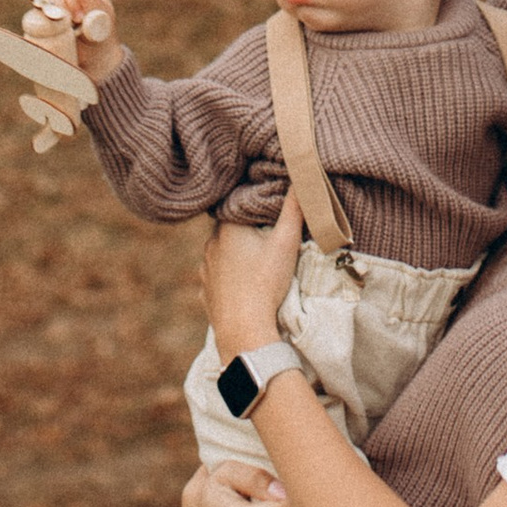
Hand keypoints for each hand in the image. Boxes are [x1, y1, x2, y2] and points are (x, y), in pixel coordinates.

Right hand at [21, 0, 118, 83]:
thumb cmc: (100, 39)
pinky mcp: (48, 18)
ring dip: (60, 9)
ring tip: (70, 25)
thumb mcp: (102, 19)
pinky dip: (41, 8)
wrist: (89, 63)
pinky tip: (41, 10)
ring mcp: (61, 6)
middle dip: (74, 1)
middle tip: (80, 20)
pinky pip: (40, 7)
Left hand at [203, 194, 303, 356]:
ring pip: (222, 253)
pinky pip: (218, 277)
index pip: (238, 206)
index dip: (254, 206)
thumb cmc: (265, 283)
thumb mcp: (285, 243)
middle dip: (247, 231)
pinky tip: (243, 284)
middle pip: (230, 229)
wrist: (244, 329)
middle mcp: (210, 244)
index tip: (269, 211)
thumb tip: (301, 177)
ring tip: (257, 263)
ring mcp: (205, 269)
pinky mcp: (206, 291)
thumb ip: (294, 209)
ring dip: (236, 255)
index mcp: (226, 227)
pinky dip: (229, 278)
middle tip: (268, 238)